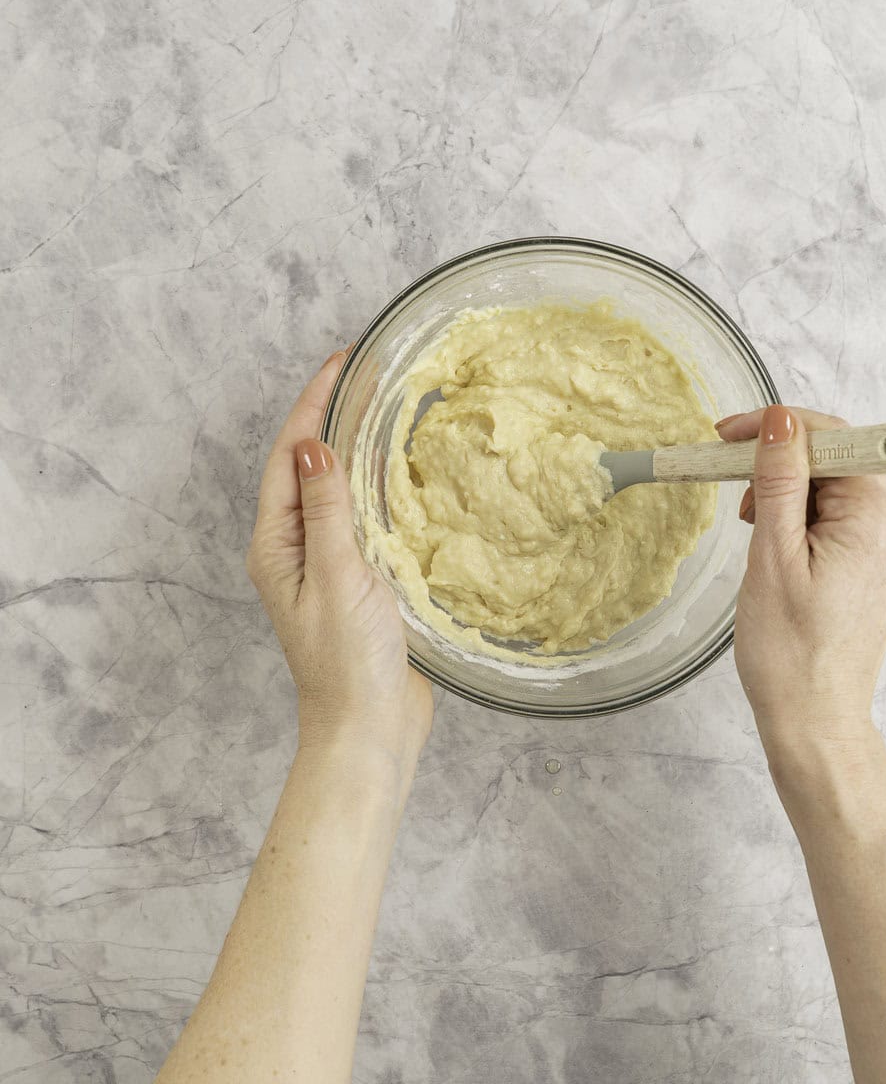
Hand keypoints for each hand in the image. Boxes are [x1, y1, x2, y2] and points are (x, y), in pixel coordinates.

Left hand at [246, 349, 432, 765]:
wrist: (370, 727)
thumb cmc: (348, 661)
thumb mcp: (337, 578)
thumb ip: (327, 511)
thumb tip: (313, 445)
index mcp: (277, 543)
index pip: (290, 455)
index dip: (313, 403)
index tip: (342, 361)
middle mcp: (297, 546)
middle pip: (308, 464)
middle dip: (331, 413)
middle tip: (368, 370)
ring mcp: (328, 562)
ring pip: (337, 487)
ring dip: (356, 445)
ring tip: (386, 405)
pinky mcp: (360, 578)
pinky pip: (363, 515)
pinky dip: (379, 483)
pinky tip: (404, 471)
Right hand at [718, 404, 885, 760]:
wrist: (814, 719)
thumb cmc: (789, 651)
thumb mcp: (772, 555)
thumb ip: (779, 480)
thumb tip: (780, 419)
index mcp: (877, 519)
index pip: (832, 437)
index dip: (777, 428)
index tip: (728, 436)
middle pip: (835, 459)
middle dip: (781, 466)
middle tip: (734, 492)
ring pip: (835, 487)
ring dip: (790, 494)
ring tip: (755, 531)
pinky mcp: (880, 564)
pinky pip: (842, 516)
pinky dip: (805, 518)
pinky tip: (777, 544)